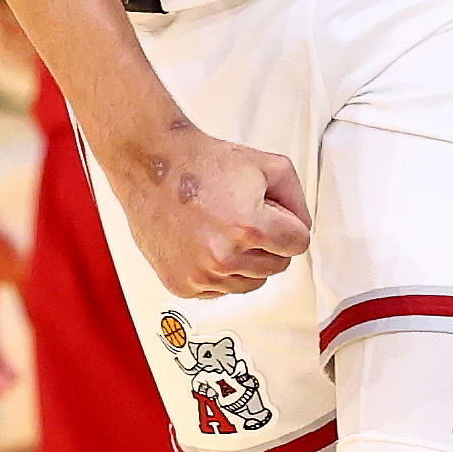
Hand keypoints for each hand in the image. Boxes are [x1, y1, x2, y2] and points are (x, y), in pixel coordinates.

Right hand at [102, 116, 307, 300]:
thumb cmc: (201, 161)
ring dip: (244, 261)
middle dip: (268, 243)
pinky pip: (219, 290)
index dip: (288, 225)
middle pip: (276, 267)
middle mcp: (225, 257)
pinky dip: (217, 272)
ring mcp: (201, 274)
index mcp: (250, 228)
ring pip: (250, 283)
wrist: (151, 163)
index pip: (298, 244)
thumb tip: (302, 227)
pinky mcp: (182, 284)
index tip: (274, 216)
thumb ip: (296, 198)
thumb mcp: (266, 165)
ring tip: (221, 230)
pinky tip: (204, 243)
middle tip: (243, 217)